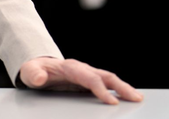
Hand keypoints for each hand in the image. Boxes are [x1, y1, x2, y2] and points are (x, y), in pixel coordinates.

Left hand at [19, 57, 142, 104]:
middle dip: (121, 86)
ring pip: (109, 79)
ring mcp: (87, 74)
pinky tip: (128, 97)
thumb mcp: (30, 72)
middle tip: (136, 98)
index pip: (89, 78)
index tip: (112, 102)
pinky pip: (107, 83)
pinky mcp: (89, 81)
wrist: (37, 67)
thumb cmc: (35, 70)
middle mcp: (82, 69)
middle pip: (104, 76)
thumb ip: (34, 74)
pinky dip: (119, 89)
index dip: (101, 89)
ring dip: (124, 88)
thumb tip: (40, 78)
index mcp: (70, 67)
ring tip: (138, 98)